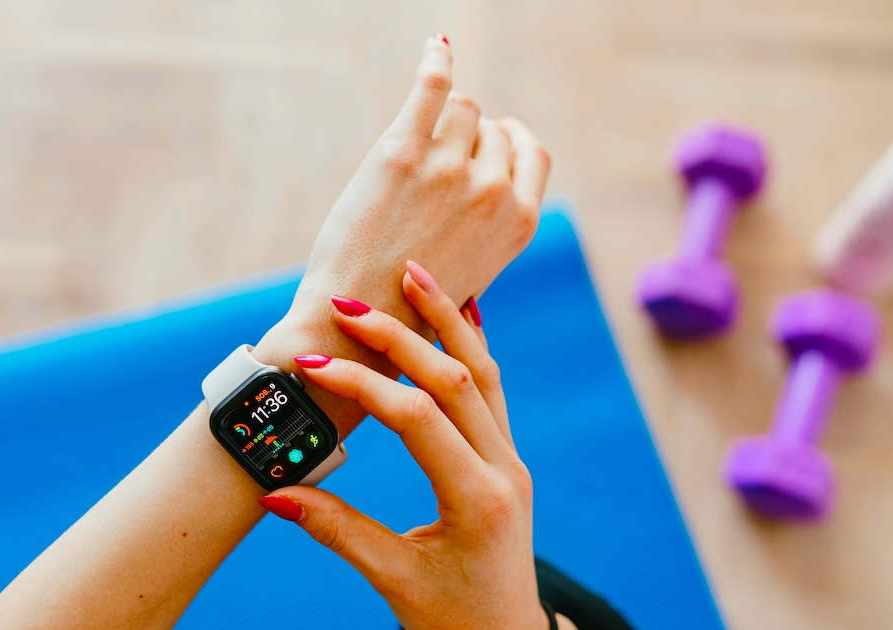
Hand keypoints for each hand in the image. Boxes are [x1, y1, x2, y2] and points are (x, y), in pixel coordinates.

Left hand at [257, 36, 550, 384]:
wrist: (361, 317)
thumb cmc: (410, 303)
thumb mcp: (474, 272)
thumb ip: (490, 227)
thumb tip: (494, 189)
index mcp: (520, 222)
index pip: (531, 153)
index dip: (509, 141)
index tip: (494, 136)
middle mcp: (493, 191)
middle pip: (490, 128)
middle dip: (466, 138)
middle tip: (432, 165)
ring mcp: (450, 168)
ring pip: (461, 107)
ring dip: (441, 120)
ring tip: (414, 149)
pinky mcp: (404, 152)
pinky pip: (433, 86)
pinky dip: (436, 61)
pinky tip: (437, 48)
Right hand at [259, 261, 546, 629]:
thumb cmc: (455, 623)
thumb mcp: (393, 581)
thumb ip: (337, 530)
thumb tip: (273, 493)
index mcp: (475, 499)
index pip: (414, 419)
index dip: (360, 385)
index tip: (309, 366)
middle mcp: (502, 469)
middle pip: (454, 379)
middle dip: (399, 335)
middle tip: (351, 303)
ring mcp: (510, 460)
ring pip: (482, 374)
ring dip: (447, 321)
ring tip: (414, 273)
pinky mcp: (506, 459)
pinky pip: (493, 390)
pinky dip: (471, 348)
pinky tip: (458, 312)